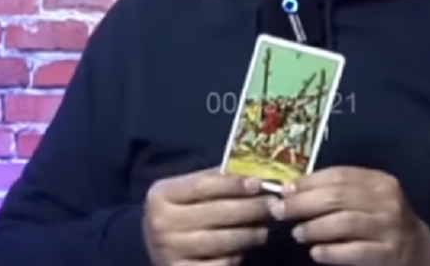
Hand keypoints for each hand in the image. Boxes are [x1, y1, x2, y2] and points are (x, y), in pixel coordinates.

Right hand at [143, 170, 274, 265]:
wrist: (154, 248)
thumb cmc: (180, 213)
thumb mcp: (188, 192)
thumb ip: (216, 181)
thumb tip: (256, 173)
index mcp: (162, 195)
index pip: (204, 185)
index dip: (233, 184)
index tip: (259, 183)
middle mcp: (161, 223)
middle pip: (217, 212)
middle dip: (251, 208)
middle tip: (274, 206)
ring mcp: (169, 251)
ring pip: (222, 241)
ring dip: (250, 234)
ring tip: (265, 229)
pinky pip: (219, 264)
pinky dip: (236, 257)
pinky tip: (245, 250)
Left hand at [275, 167, 429, 265]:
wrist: (420, 251)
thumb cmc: (383, 222)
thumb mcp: (367, 199)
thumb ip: (337, 191)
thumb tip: (292, 190)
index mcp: (379, 181)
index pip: (339, 175)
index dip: (308, 182)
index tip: (285, 191)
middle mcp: (387, 201)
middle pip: (338, 197)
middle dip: (303, 204)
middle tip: (281, 212)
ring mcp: (389, 227)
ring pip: (345, 223)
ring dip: (315, 228)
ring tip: (298, 234)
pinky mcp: (389, 253)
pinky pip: (355, 251)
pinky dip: (332, 252)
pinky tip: (316, 253)